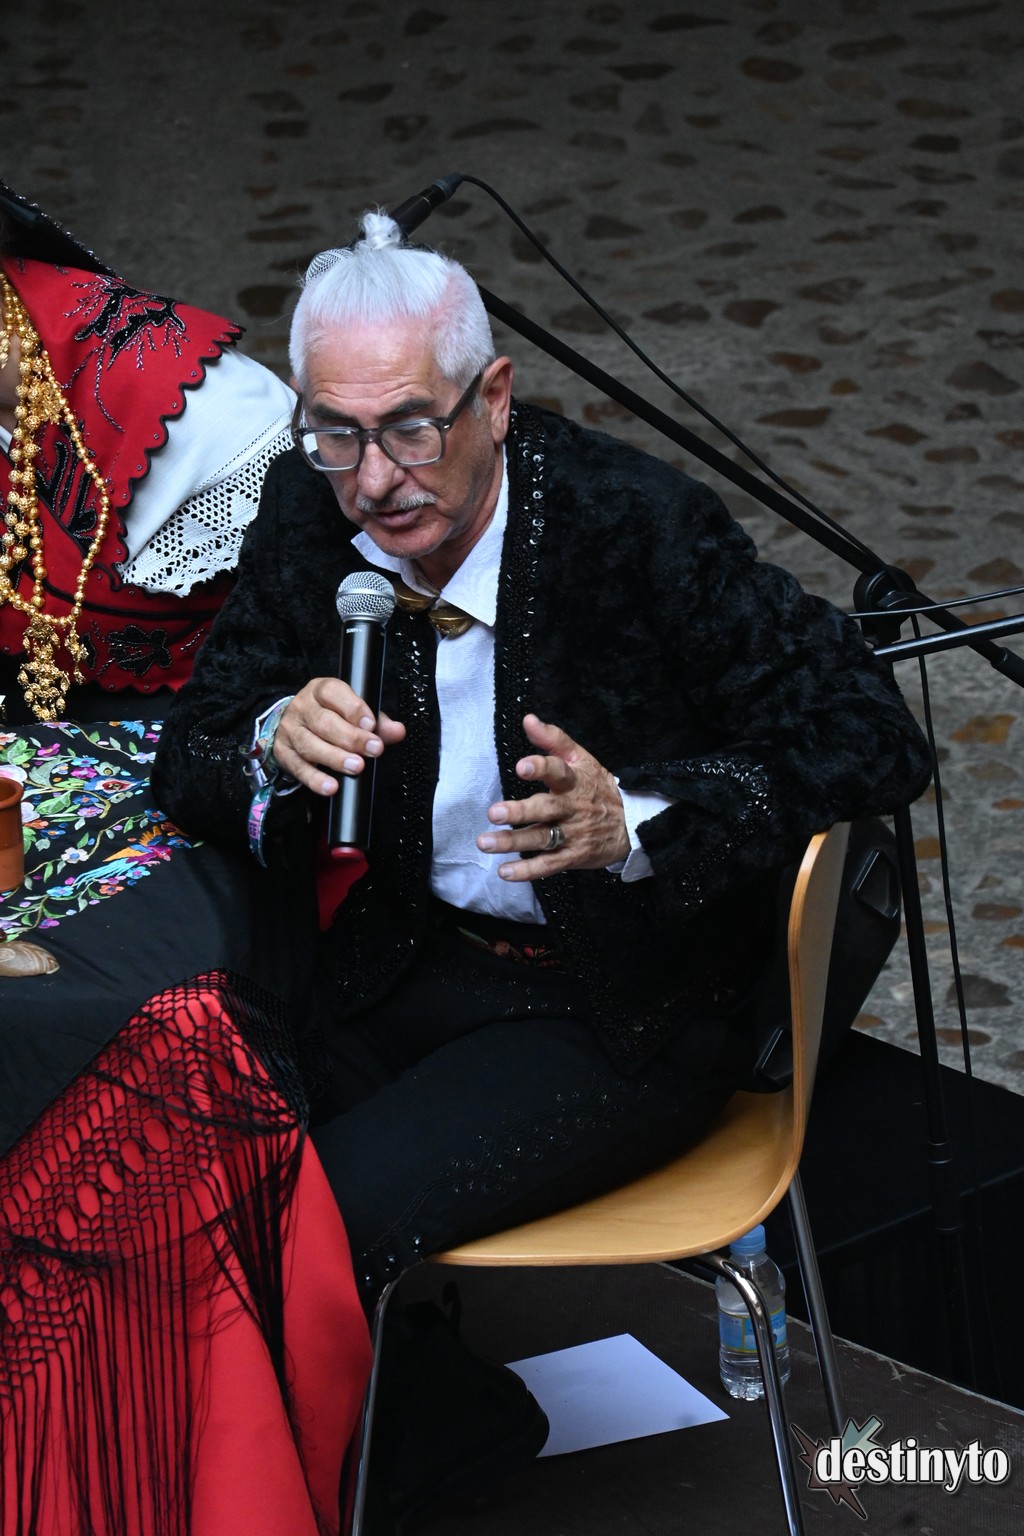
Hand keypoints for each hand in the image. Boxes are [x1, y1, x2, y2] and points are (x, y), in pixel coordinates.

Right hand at [270, 677, 405, 795]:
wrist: (295, 725)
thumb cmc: (330, 716)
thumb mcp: (353, 712)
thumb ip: (377, 722)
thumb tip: (397, 731)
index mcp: (321, 690)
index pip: (333, 693)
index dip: (354, 708)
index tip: (371, 725)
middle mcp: (302, 707)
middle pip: (324, 722)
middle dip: (351, 738)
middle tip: (373, 750)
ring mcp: (290, 730)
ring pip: (310, 745)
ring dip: (335, 758)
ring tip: (356, 767)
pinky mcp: (283, 753)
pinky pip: (298, 768)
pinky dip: (315, 779)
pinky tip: (331, 786)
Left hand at [477, 713, 629, 880]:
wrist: (631, 824)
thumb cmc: (598, 787)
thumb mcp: (582, 759)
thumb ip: (553, 739)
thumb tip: (527, 719)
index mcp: (574, 780)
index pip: (558, 771)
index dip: (540, 768)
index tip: (521, 767)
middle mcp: (572, 808)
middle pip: (546, 809)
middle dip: (520, 812)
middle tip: (494, 813)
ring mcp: (573, 834)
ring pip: (542, 838)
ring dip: (513, 842)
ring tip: (485, 842)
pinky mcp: (573, 857)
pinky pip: (549, 865)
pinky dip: (527, 871)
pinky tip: (505, 871)